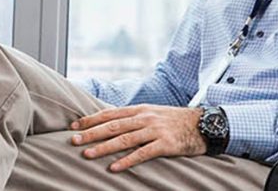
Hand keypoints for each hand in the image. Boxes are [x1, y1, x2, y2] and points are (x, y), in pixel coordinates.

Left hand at [69, 105, 206, 171]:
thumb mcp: (153, 113)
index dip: (91, 119)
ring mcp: (155, 131)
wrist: (204, 124)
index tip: (74, 125)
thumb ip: (134, 117)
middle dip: (91, 133)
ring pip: (124, 139)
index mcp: (140, 109)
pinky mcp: (165, 144)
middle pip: (113, 126)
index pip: (110, 113)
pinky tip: (114, 167)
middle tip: (73, 140)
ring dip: (104, 147)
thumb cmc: (175, 121)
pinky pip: (142, 153)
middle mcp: (145, 118)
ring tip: (88, 154)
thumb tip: (112, 122)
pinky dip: (127, 161)